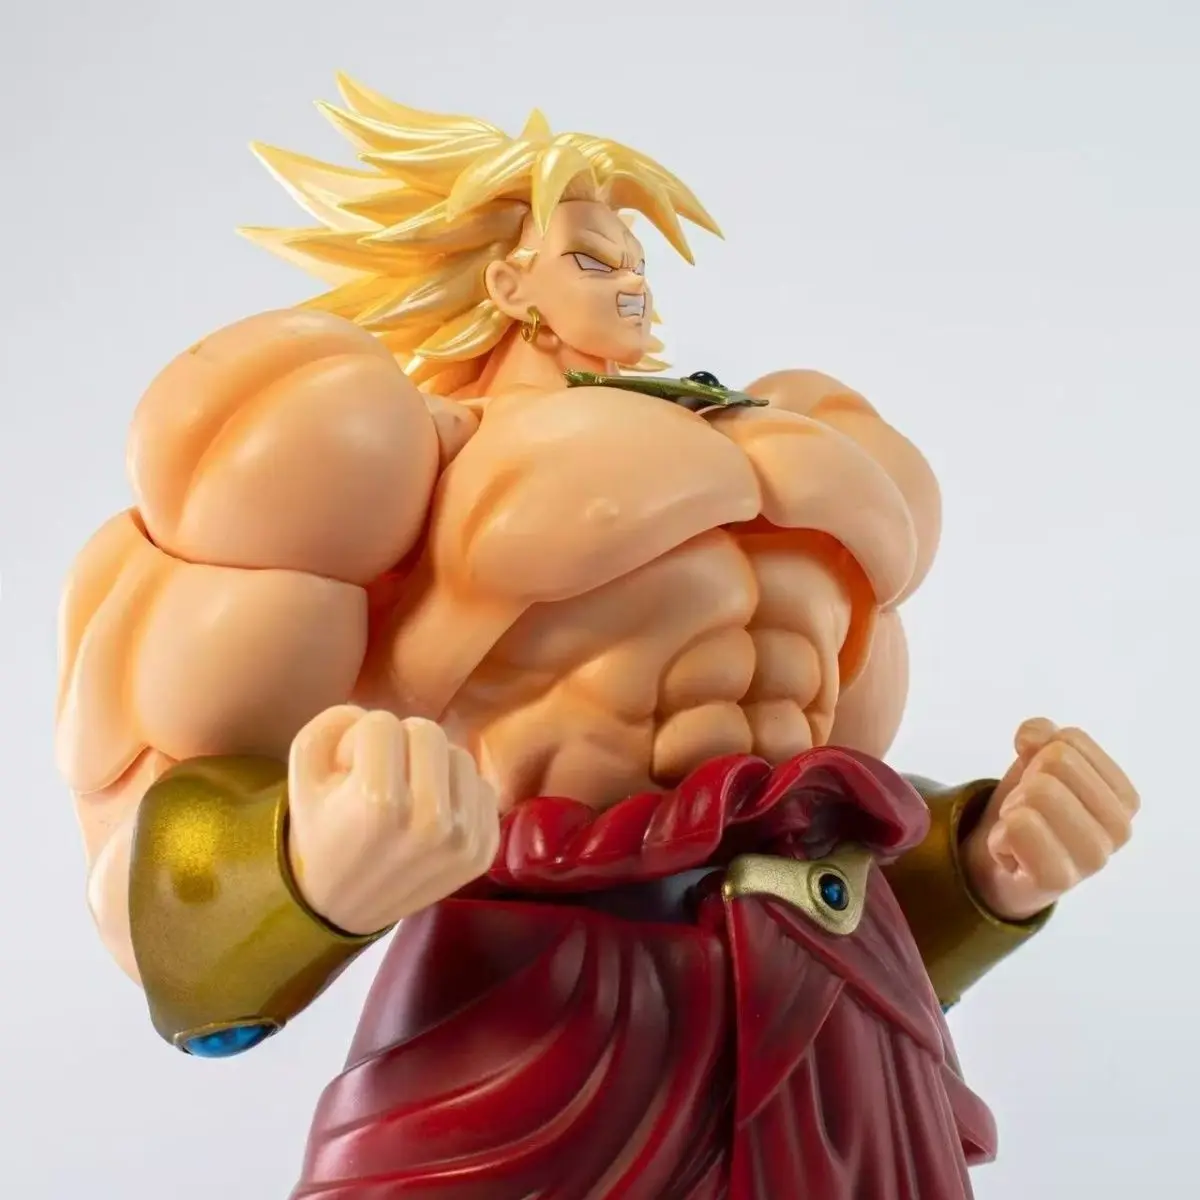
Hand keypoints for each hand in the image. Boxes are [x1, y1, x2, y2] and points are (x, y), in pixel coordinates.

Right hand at [286, 706, 500, 934]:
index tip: (349, 772)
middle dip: (399, 744)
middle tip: (381, 776)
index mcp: (379, 802)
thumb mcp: (303, 776)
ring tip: (405, 794)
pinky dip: (456, 792)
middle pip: (428, 731)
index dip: (358, 740)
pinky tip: (429, 814)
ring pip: (459, 754)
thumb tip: (369, 713)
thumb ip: (329, 724)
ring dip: (431, 765)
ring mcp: (463, 838)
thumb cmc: (322, 832)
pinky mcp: (483, 850)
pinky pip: (482, 787)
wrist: (341, 907)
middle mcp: (429, 820)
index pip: (381, 724)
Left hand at [962, 718, 1138, 921]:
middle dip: (1025, 783)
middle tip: (1027, 812)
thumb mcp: (1034, 761)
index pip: (1070, 740)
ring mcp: (1093, 857)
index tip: (1039, 786)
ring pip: (1038, 792)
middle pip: (1056, 763)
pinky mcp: (1059, 879)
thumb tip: (1030, 738)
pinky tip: (1012, 853)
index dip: (1039, 756)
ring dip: (1013, 809)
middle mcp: (1120, 828)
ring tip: (1021, 831)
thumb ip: (1040, 734)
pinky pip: (1018, 827)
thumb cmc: (1029, 811)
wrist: (1000, 870)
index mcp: (1123, 797)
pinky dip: (1000, 834)